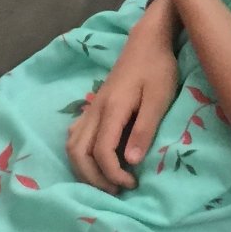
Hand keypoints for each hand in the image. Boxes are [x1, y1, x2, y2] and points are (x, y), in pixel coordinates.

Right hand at [65, 15, 179, 193]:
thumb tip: (131, 162)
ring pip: (72, 145)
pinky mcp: (94, 107)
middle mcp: (96, 110)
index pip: (101, 152)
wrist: (147, 41)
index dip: (113, 174)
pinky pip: (75, 135)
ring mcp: (92, 108)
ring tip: (107, 180)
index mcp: (112, 109)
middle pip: (78, 153)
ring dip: (84, 168)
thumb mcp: (158, 98)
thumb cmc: (158, 68)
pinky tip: (96, 160)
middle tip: (117, 190)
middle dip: (93, 178)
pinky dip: (80, 153)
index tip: (131, 184)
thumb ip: (144, 129)